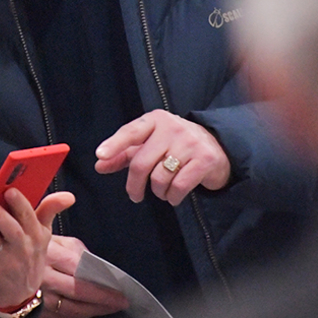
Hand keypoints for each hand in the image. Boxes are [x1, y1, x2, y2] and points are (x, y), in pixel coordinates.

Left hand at [0, 189, 74, 309]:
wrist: (23, 290)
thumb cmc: (31, 253)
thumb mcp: (44, 233)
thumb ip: (50, 210)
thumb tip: (69, 196)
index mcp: (36, 235)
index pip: (30, 217)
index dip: (21, 204)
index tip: (10, 190)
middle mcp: (22, 248)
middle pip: (11, 230)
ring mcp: (6, 261)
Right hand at [37, 235, 128, 317]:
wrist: (1, 260)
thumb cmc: (30, 245)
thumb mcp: (51, 234)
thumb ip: (75, 247)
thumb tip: (96, 265)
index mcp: (48, 254)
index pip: (80, 271)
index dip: (101, 282)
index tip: (119, 287)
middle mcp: (42, 276)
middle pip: (78, 293)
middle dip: (103, 300)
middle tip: (121, 302)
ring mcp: (38, 295)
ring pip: (71, 309)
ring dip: (94, 311)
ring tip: (109, 308)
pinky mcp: (34, 308)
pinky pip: (61, 317)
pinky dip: (78, 316)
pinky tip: (89, 312)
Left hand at [95, 109, 230, 205]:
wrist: (218, 148)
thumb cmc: (175, 146)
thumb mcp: (151, 144)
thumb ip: (125, 154)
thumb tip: (99, 165)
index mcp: (156, 120)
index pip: (131, 132)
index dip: (115, 144)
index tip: (100, 155)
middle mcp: (172, 127)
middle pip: (142, 163)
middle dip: (134, 185)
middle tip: (134, 195)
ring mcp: (190, 143)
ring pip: (159, 178)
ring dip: (157, 192)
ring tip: (162, 190)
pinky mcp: (204, 160)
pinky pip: (178, 187)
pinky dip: (172, 197)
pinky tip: (173, 196)